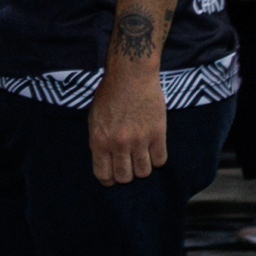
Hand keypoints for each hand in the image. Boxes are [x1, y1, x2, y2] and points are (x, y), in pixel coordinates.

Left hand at [88, 67, 167, 183]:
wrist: (130, 77)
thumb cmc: (108, 95)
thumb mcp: (94, 119)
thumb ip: (99, 140)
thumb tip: (105, 159)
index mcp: (99, 141)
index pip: (103, 174)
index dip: (108, 179)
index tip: (112, 177)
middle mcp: (118, 144)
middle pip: (125, 177)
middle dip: (126, 175)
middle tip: (128, 165)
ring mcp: (139, 140)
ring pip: (144, 172)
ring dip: (142, 168)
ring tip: (141, 157)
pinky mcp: (158, 134)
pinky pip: (160, 160)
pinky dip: (157, 159)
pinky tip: (153, 150)